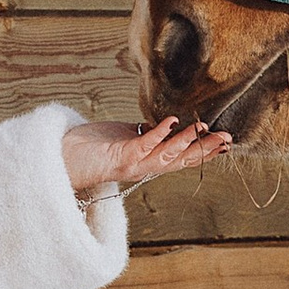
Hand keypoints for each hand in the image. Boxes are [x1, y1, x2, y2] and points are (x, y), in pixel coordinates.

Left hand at [62, 115, 233, 197]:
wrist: (61, 158)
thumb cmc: (89, 147)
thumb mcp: (125, 137)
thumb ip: (145, 135)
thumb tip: (165, 127)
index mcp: (147, 161)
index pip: (181, 158)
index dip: (203, 151)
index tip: (225, 143)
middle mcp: (143, 167)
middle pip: (180, 160)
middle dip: (204, 149)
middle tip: (227, 139)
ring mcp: (132, 163)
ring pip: (166, 155)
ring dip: (185, 142)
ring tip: (203, 128)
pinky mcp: (119, 156)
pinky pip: (143, 145)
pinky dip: (158, 134)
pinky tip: (172, 121)